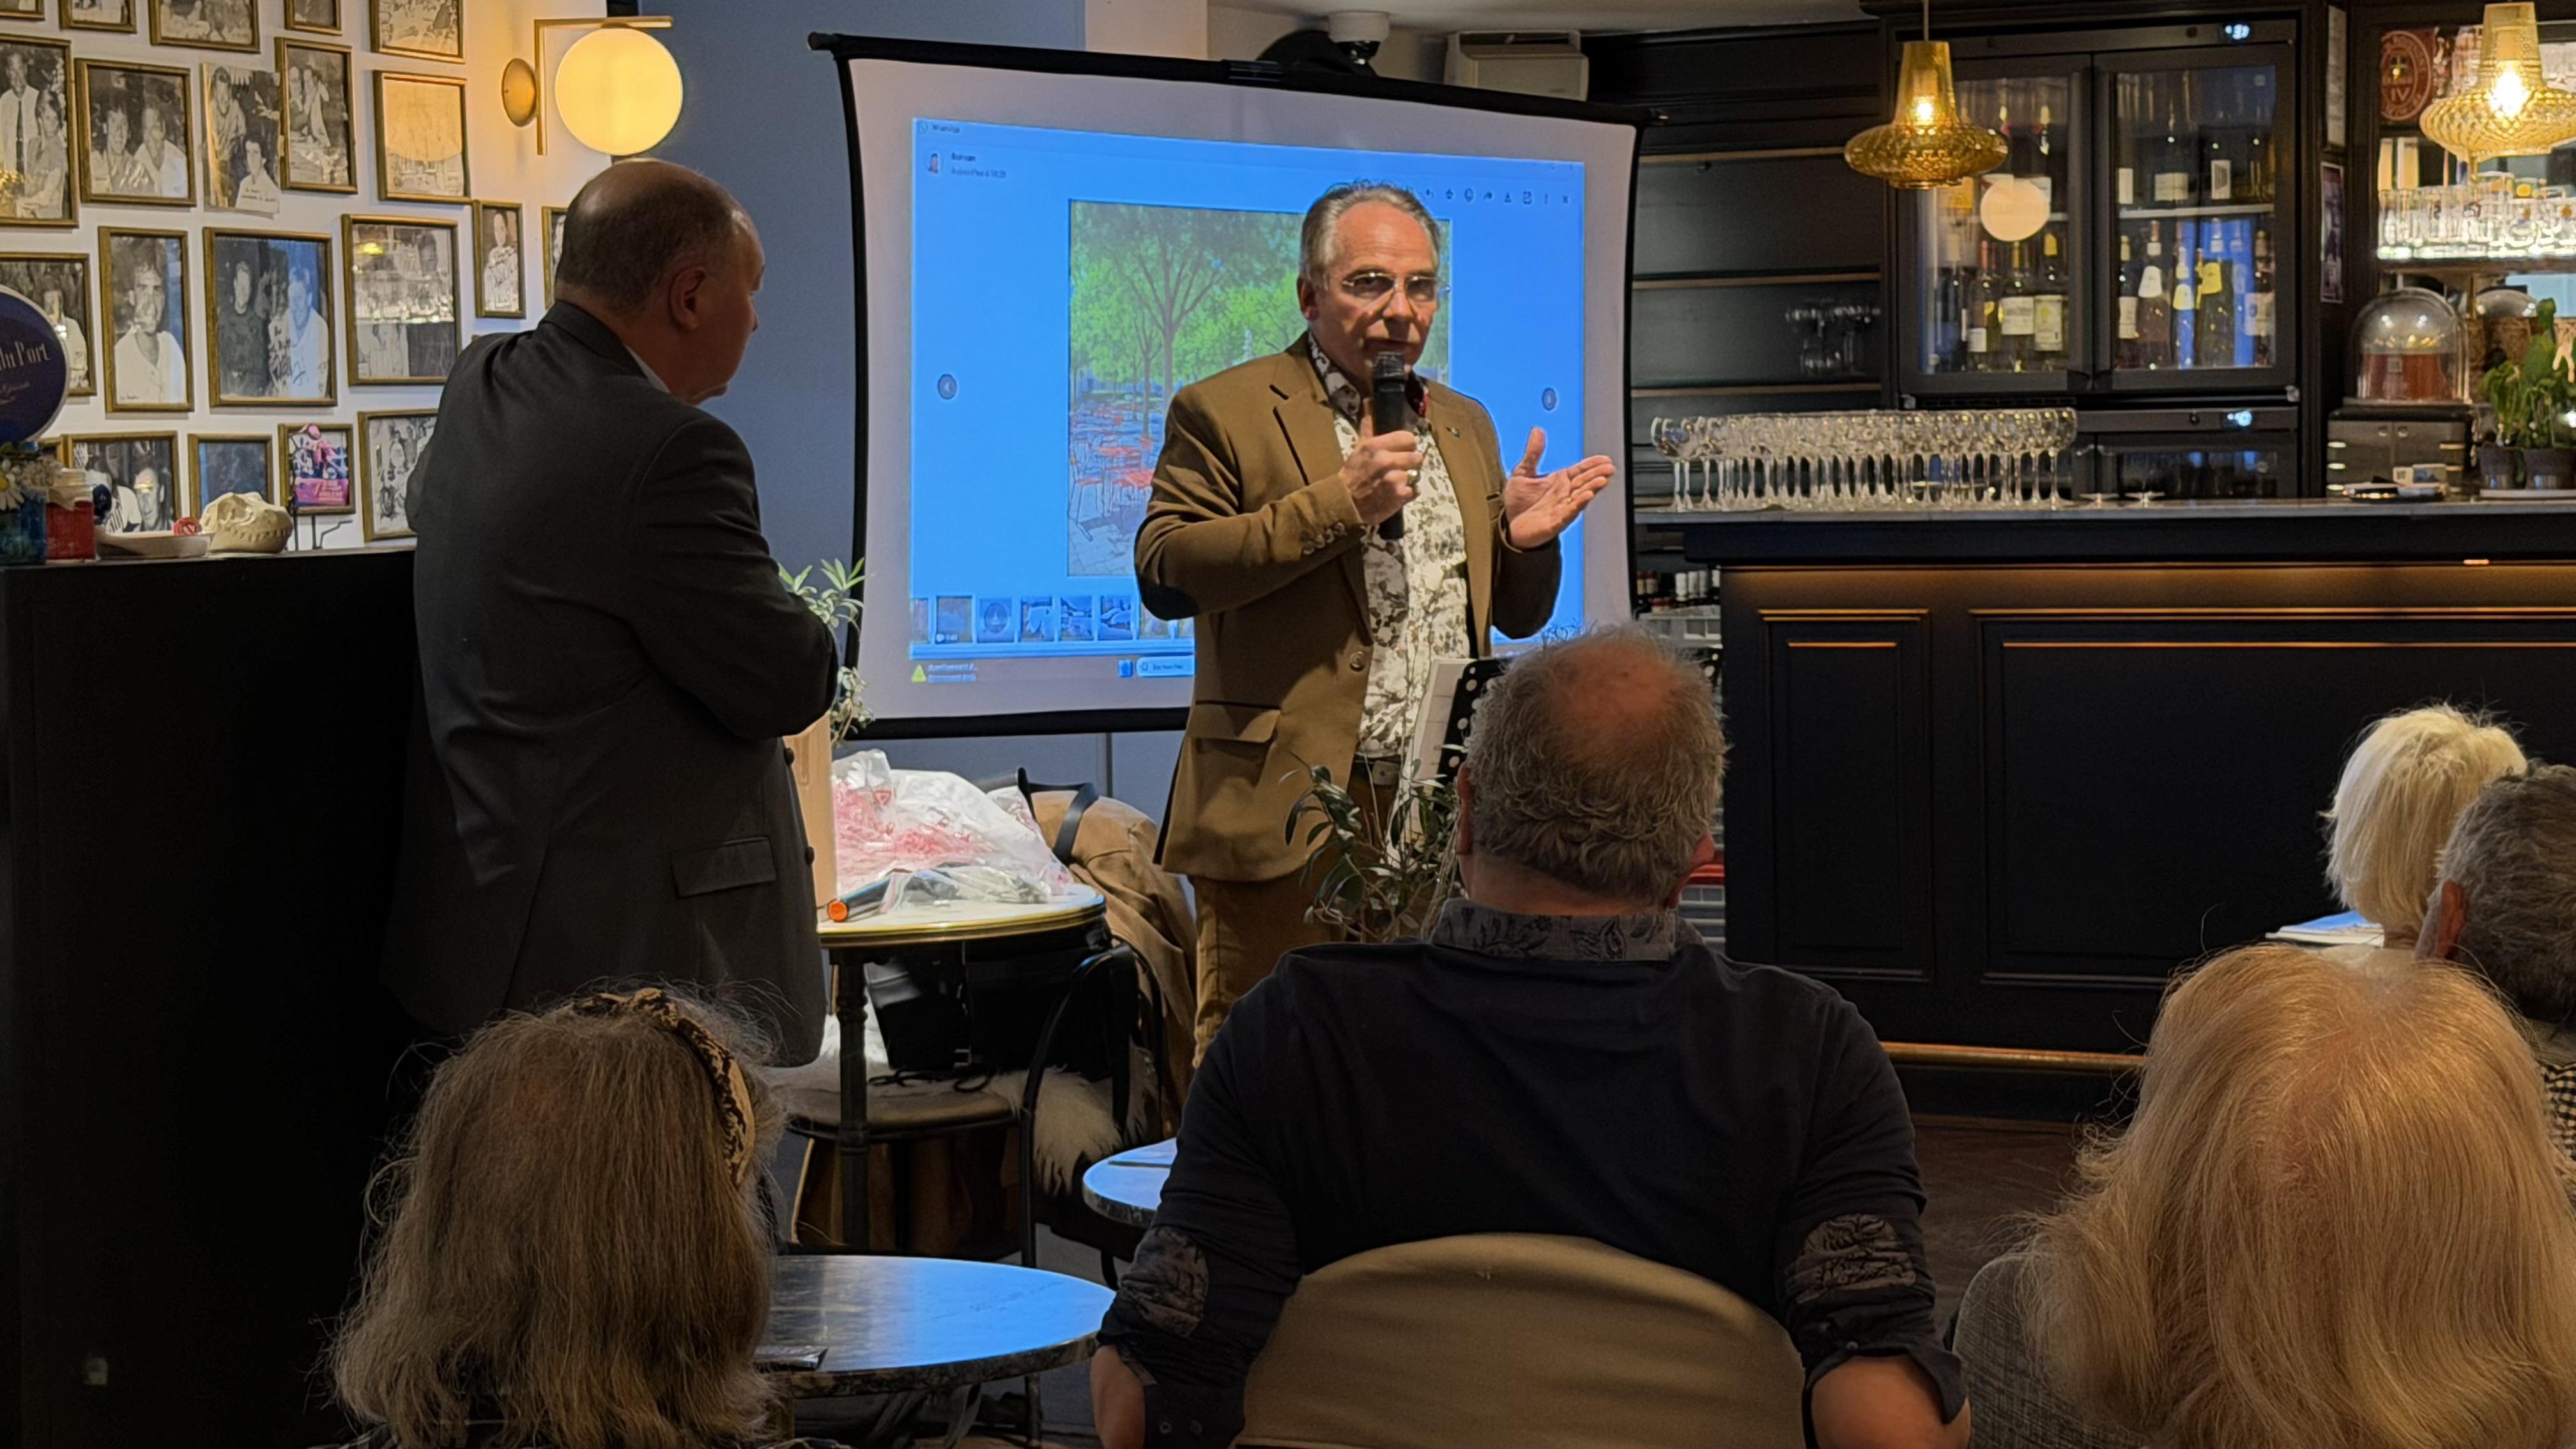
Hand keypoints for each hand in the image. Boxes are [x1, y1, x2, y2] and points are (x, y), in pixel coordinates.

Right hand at [1340, 428, 1422, 528]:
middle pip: (1416, 457)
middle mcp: (1386, 460)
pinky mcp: (1400, 496)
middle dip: (1410, 463)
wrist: (1345, 504)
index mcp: (1376, 446)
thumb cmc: (1352, 475)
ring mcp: (1395, 479)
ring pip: (1415, 474)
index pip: (1408, 438)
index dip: (1407, 445)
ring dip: (1407, 479)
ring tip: (1393, 483)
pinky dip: (1407, 494)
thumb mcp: (1359, 448)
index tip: (1403, 450)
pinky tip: (1395, 494)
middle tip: (1399, 468)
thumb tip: (1369, 400)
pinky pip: (1414, 491)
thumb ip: (1369, 426)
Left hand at [1503, 428, 1613, 548]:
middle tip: (1609, 468)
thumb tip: (1537, 430)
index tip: (1605, 459)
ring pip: (1581, 496)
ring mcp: (1562, 508)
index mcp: (1559, 481)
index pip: (1580, 470)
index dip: (1592, 464)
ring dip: (1592, 488)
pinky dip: (1578, 504)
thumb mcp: (1523, 472)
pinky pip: (1569, 512)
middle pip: (1584, 482)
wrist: (1509, 525)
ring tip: (1602, 480)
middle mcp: (1564, 494)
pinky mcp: (1556, 522)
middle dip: (1597, 474)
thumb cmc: (1519, 502)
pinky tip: (1587, 496)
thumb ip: (1532, 453)